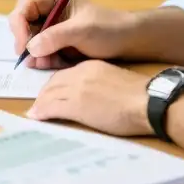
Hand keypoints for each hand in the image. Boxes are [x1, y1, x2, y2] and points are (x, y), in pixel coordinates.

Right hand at [8, 0, 137, 68]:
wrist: (126, 43)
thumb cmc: (108, 29)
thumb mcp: (83, 30)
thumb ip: (56, 36)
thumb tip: (30, 47)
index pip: (25, 5)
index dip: (19, 23)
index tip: (23, 44)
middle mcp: (48, 10)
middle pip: (22, 24)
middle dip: (25, 42)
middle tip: (33, 59)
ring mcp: (50, 28)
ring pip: (29, 41)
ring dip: (34, 54)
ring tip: (48, 62)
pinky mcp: (54, 44)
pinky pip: (38, 53)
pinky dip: (43, 60)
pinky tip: (54, 64)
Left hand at [26, 60, 151, 136]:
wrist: (148, 102)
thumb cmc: (139, 96)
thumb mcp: (115, 81)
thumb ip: (101, 84)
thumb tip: (96, 96)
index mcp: (92, 66)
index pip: (66, 73)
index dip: (56, 84)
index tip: (51, 92)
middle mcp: (81, 74)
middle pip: (54, 82)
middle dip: (44, 93)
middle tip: (38, 103)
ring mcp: (78, 89)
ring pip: (50, 94)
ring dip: (40, 103)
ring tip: (35, 111)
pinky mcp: (77, 105)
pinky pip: (52, 107)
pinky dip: (42, 111)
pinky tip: (36, 116)